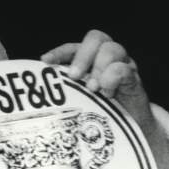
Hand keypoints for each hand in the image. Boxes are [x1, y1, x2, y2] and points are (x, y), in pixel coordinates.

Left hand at [42, 28, 168, 168]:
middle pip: (95, 38)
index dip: (59, 51)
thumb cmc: (98, 113)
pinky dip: (112, 78)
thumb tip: (33, 99)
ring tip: (93, 89)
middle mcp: (106, 58)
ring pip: (112, 48)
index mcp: (89, 61)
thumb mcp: (77, 101)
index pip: (73, 46)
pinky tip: (107, 94)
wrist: (129, 130)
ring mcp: (123, 65)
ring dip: (99, 68)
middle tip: (75, 77)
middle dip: (82, 55)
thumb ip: (63, 94)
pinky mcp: (135, 79)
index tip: (45, 62)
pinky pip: (124, 68)